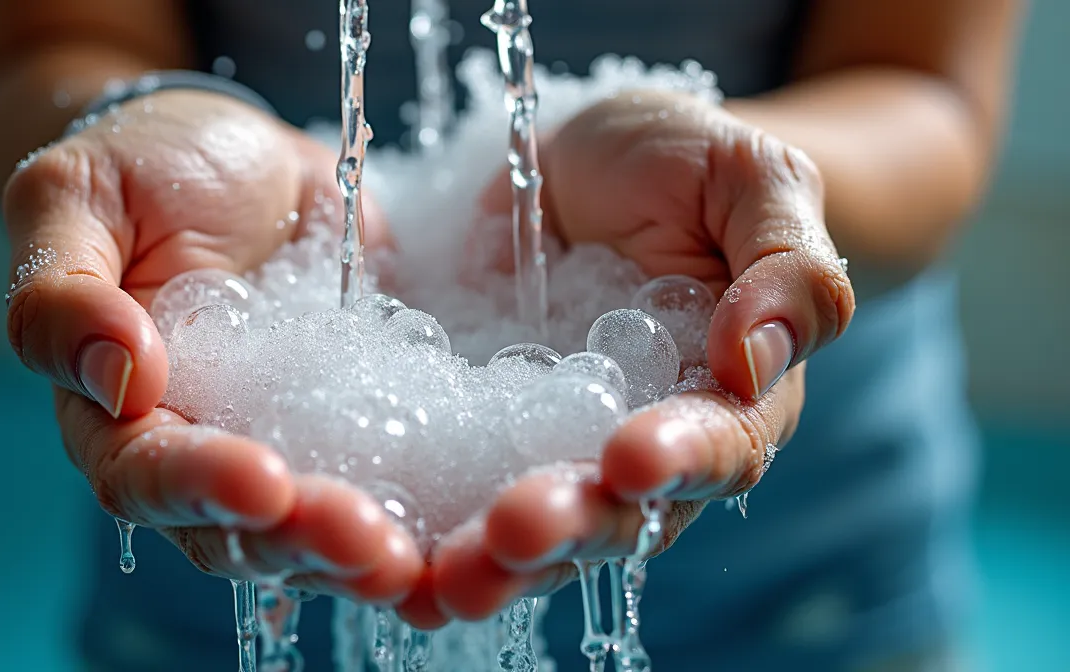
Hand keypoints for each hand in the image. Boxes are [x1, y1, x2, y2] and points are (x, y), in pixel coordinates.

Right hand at [2, 89, 420, 603]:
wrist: (239, 158)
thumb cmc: (141, 169)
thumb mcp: (74, 198)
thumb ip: (62, 291)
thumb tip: (118, 375)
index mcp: (112, 412)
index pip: (141, 476)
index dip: (198, 487)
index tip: (265, 482)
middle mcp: (196, 449)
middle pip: (235, 530)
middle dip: (300, 541)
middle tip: (368, 542)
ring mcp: (281, 445)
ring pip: (310, 530)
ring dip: (358, 554)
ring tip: (413, 562)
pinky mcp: (354, 426)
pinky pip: (384, 483)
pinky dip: (417, 513)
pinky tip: (460, 529)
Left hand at [405, 91, 854, 626]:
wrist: (584, 156)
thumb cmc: (685, 163)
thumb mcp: (751, 179)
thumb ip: (786, 266)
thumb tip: (754, 363)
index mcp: (731, 393)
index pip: (722, 446)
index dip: (683, 460)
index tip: (631, 461)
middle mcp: (645, 440)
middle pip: (619, 512)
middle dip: (569, 527)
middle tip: (512, 534)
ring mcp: (556, 445)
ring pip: (539, 525)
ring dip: (496, 559)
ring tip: (446, 579)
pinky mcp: (480, 432)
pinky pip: (458, 489)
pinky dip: (429, 529)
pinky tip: (394, 563)